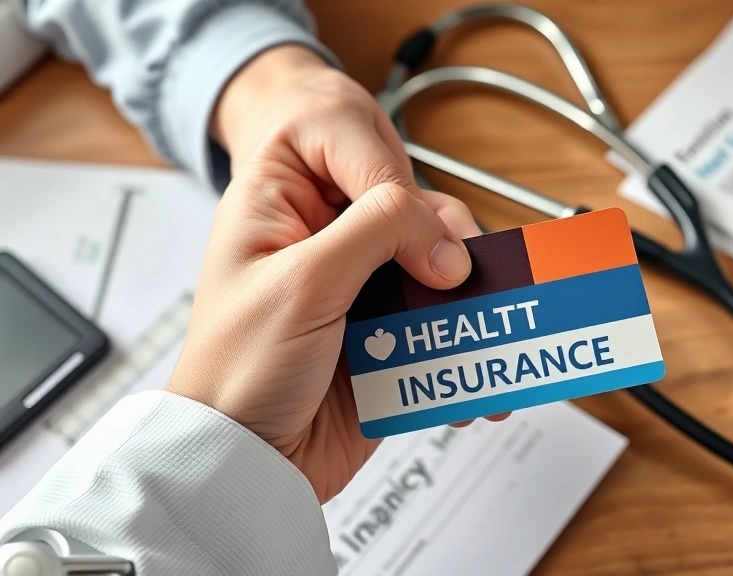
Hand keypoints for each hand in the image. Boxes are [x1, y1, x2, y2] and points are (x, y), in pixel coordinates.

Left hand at [167, 45, 503, 502]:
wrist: (245, 464)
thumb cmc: (238, 370)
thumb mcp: (303, 281)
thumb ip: (377, 232)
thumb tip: (445, 235)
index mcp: (283, 201)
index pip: (360, 159)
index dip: (401, 188)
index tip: (427, 239)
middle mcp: (323, 240)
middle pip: (411, 214)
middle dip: (449, 246)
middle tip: (466, 279)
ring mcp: (356, 292)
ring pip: (433, 272)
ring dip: (466, 300)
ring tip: (492, 327)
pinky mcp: (384, 341)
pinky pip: (439, 328)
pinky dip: (464, 345)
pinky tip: (478, 371)